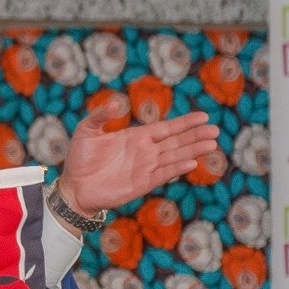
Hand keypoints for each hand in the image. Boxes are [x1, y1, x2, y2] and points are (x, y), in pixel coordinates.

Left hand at [58, 97, 219, 218]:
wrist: (73, 186)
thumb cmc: (79, 158)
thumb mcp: (86, 130)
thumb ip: (100, 115)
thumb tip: (116, 102)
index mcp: (136, 137)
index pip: (166, 128)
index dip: (184, 123)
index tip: (203, 116)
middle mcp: (145, 151)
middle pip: (176, 142)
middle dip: (195, 135)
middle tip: (215, 130)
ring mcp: (145, 168)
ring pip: (174, 157)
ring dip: (192, 151)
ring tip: (211, 144)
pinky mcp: (141, 184)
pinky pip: (163, 174)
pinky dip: (177, 168)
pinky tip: (192, 162)